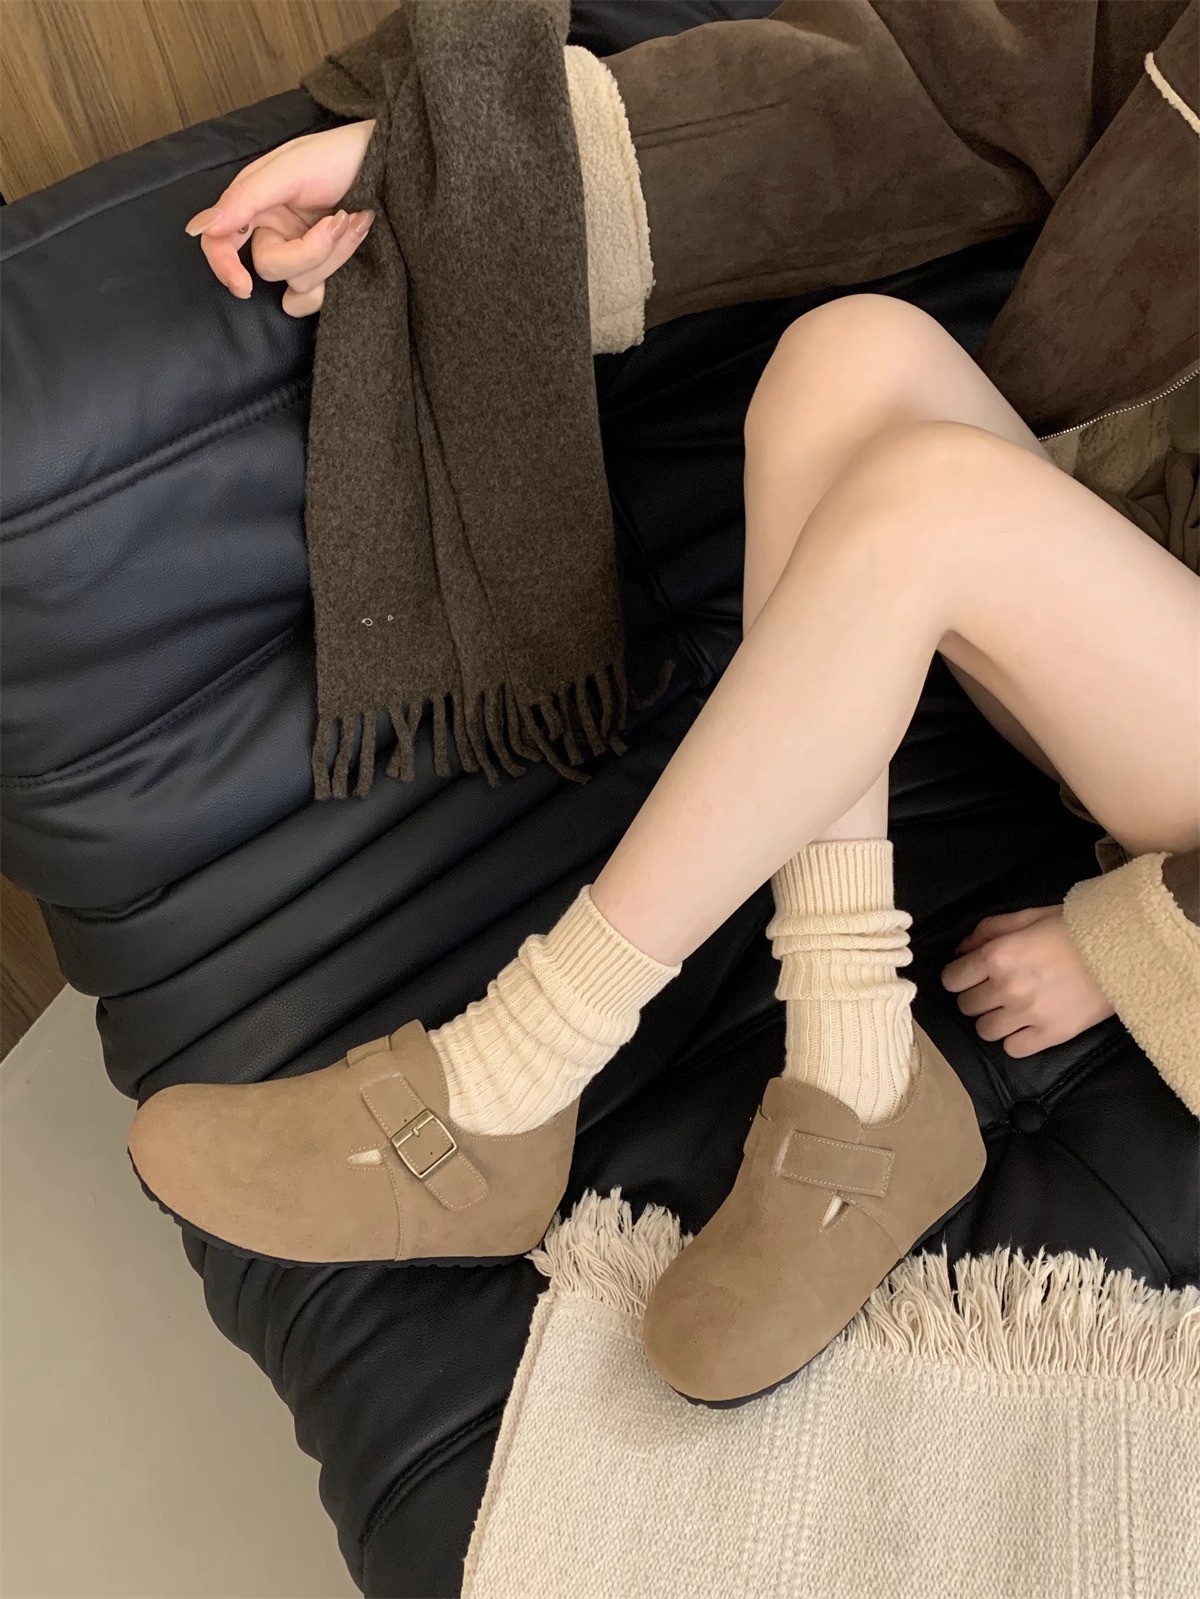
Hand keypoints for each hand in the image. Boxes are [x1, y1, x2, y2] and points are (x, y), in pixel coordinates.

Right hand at [184, 120, 376, 315]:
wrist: (390, 165)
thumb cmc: (337, 156)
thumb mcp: (288, 170)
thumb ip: (243, 199)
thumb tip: (200, 229)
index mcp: (254, 205)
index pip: (219, 242)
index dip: (224, 267)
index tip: (243, 285)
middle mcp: (273, 233)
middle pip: (270, 269)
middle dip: (310, 251)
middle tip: (338, 220)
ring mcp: (301, 255)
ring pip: (299, 285)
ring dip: (334, 256)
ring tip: (354, 221)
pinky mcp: (325, 272)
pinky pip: (316, 297)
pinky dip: (339, 272)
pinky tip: (355, 236)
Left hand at [941, 905, 1113, 1057]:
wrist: (1124, 948)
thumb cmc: (1074, 928)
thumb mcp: (1027, 916)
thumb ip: (988, 931)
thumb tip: (961, 950)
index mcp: (998, 956)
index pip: (952, 979)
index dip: (958, 976)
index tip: (968, 976)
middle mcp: (1008, 988)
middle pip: (966, 1006)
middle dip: (975, 996)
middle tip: (993, 989)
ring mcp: (1029, 1014)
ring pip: (985, 1031)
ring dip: (992, 1020)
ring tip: (1009, 1009)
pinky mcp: (1052, 1034)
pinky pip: (1013, 1049)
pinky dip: (1015, 1039)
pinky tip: (1026, 1025)